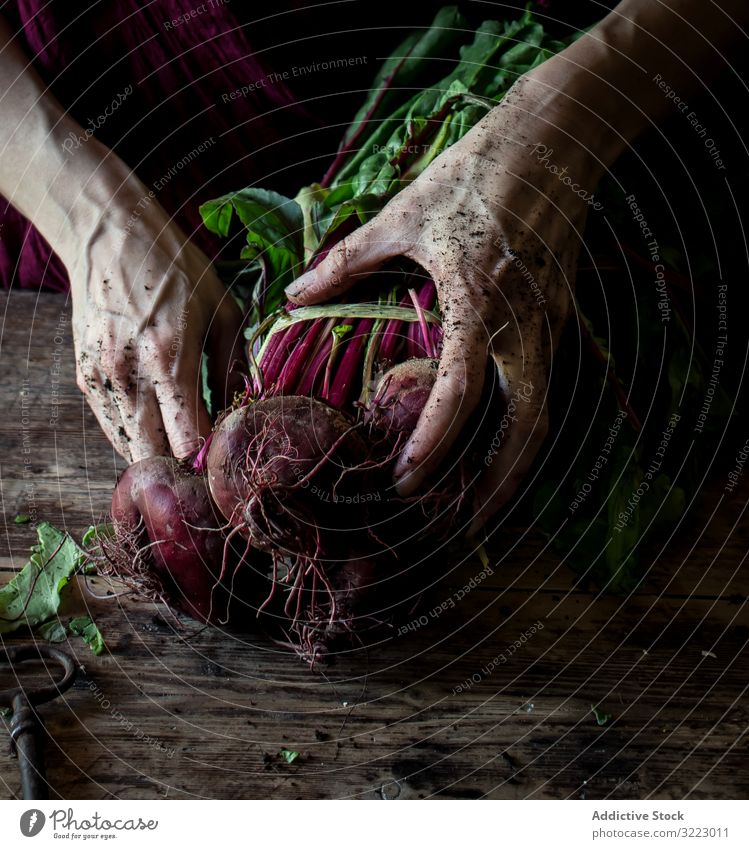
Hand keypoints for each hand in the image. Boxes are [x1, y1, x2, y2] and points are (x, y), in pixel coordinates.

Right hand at [63, 183, 244, 461]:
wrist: (107, 233)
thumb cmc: (174, 267)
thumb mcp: (221, 307)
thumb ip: (232, 363)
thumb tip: (240, 405)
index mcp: (170, 360)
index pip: (187, 439)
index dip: (208, 454)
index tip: (224, 451)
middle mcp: (130, 376)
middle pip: (151, 456)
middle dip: (179, 467)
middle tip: (202, 460)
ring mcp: (101, 378)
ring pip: (127, 447)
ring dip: (155, 453)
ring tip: (180, 445)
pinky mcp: (84, 376)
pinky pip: (110, 426)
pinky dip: (133, 434)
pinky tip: (154, 424)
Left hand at [286, 77, 604, 531]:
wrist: (557, 136)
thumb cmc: (476, 171)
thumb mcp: (404, 212)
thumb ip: (348, 259)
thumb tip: (296, 293)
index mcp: (481, 301)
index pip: (463, 392)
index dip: (435, 444)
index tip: (404, 482)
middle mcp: (525, 325)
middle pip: (528, 429)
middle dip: (498, 487)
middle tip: (459, 525)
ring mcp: (552, 324)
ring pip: (546, 416)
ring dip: (516, 468)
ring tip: (479, 504)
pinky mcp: (560, 318)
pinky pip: (547, 389)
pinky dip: (522, 430)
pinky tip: (495, 445)